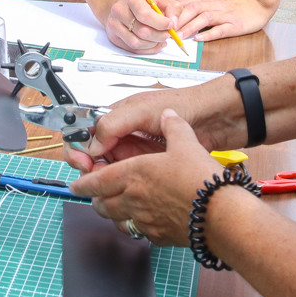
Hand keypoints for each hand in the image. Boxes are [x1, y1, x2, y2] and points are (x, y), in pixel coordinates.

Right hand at [65, 81, 225, 171]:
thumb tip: (93, 145)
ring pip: (109, 170)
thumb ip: (114, 123)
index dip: (79, 147)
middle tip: (91, 176)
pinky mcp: (150, 167)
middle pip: (93, 154)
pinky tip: (122, 192)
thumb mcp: (143, 110)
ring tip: (106, 187)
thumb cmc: (183, 104)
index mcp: (117, 116)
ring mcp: (136, 152)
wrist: (216, 119)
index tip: (81, 161)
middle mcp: (123, 135)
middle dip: (87, 166)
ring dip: (103, 178)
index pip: (86, 132)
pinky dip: (121, 186)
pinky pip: (128, 179)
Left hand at [69, 109, 230, 246]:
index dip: (83, 183)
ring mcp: (145, 221)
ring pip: (117, 221)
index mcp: (133, 175)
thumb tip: (169, 116)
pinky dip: (136, 227)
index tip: (76, 185)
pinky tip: (144, 222)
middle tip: (96, 196)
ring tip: (116, 210)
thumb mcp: (186, 143)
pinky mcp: (159, 236)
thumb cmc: (200, 180)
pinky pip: (139, 233)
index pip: (96, 181)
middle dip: (96, 200)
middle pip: (102, 205)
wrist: (220, 215)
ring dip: (113, 215)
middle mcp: (133, 200)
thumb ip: (173, 127)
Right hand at [102, 0, 181, 53]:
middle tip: (168, 34)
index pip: (144, 15)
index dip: (160, 23)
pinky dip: (147, 49)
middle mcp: (119, 12)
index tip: (171, 25)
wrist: (122, 5)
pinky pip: (132, 49)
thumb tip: (174, 24)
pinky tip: (154, 44)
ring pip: (137, 43)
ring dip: (153, 44)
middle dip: (159, 36)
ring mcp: (114, 25)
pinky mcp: (114, 37)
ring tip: (160, 39)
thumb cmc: (143, 3)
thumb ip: (172, 8)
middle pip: (142, 31)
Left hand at [173, 0, 276, 40]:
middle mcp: (213, 5)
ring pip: (204, 18)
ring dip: (190, 27)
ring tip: (179, 36)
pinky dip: (209, 34)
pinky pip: (220, 29)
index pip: (184, 2)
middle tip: (167, 30)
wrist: (256, 0)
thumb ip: (194, 5)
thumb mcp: (211, 0)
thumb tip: (174, 14)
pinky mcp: (235, 24)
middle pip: (192, 9)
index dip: (171, 10)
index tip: (160, 19)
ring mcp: (224, 15)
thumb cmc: (231, 3)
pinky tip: (199, 39)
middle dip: (178, 19)